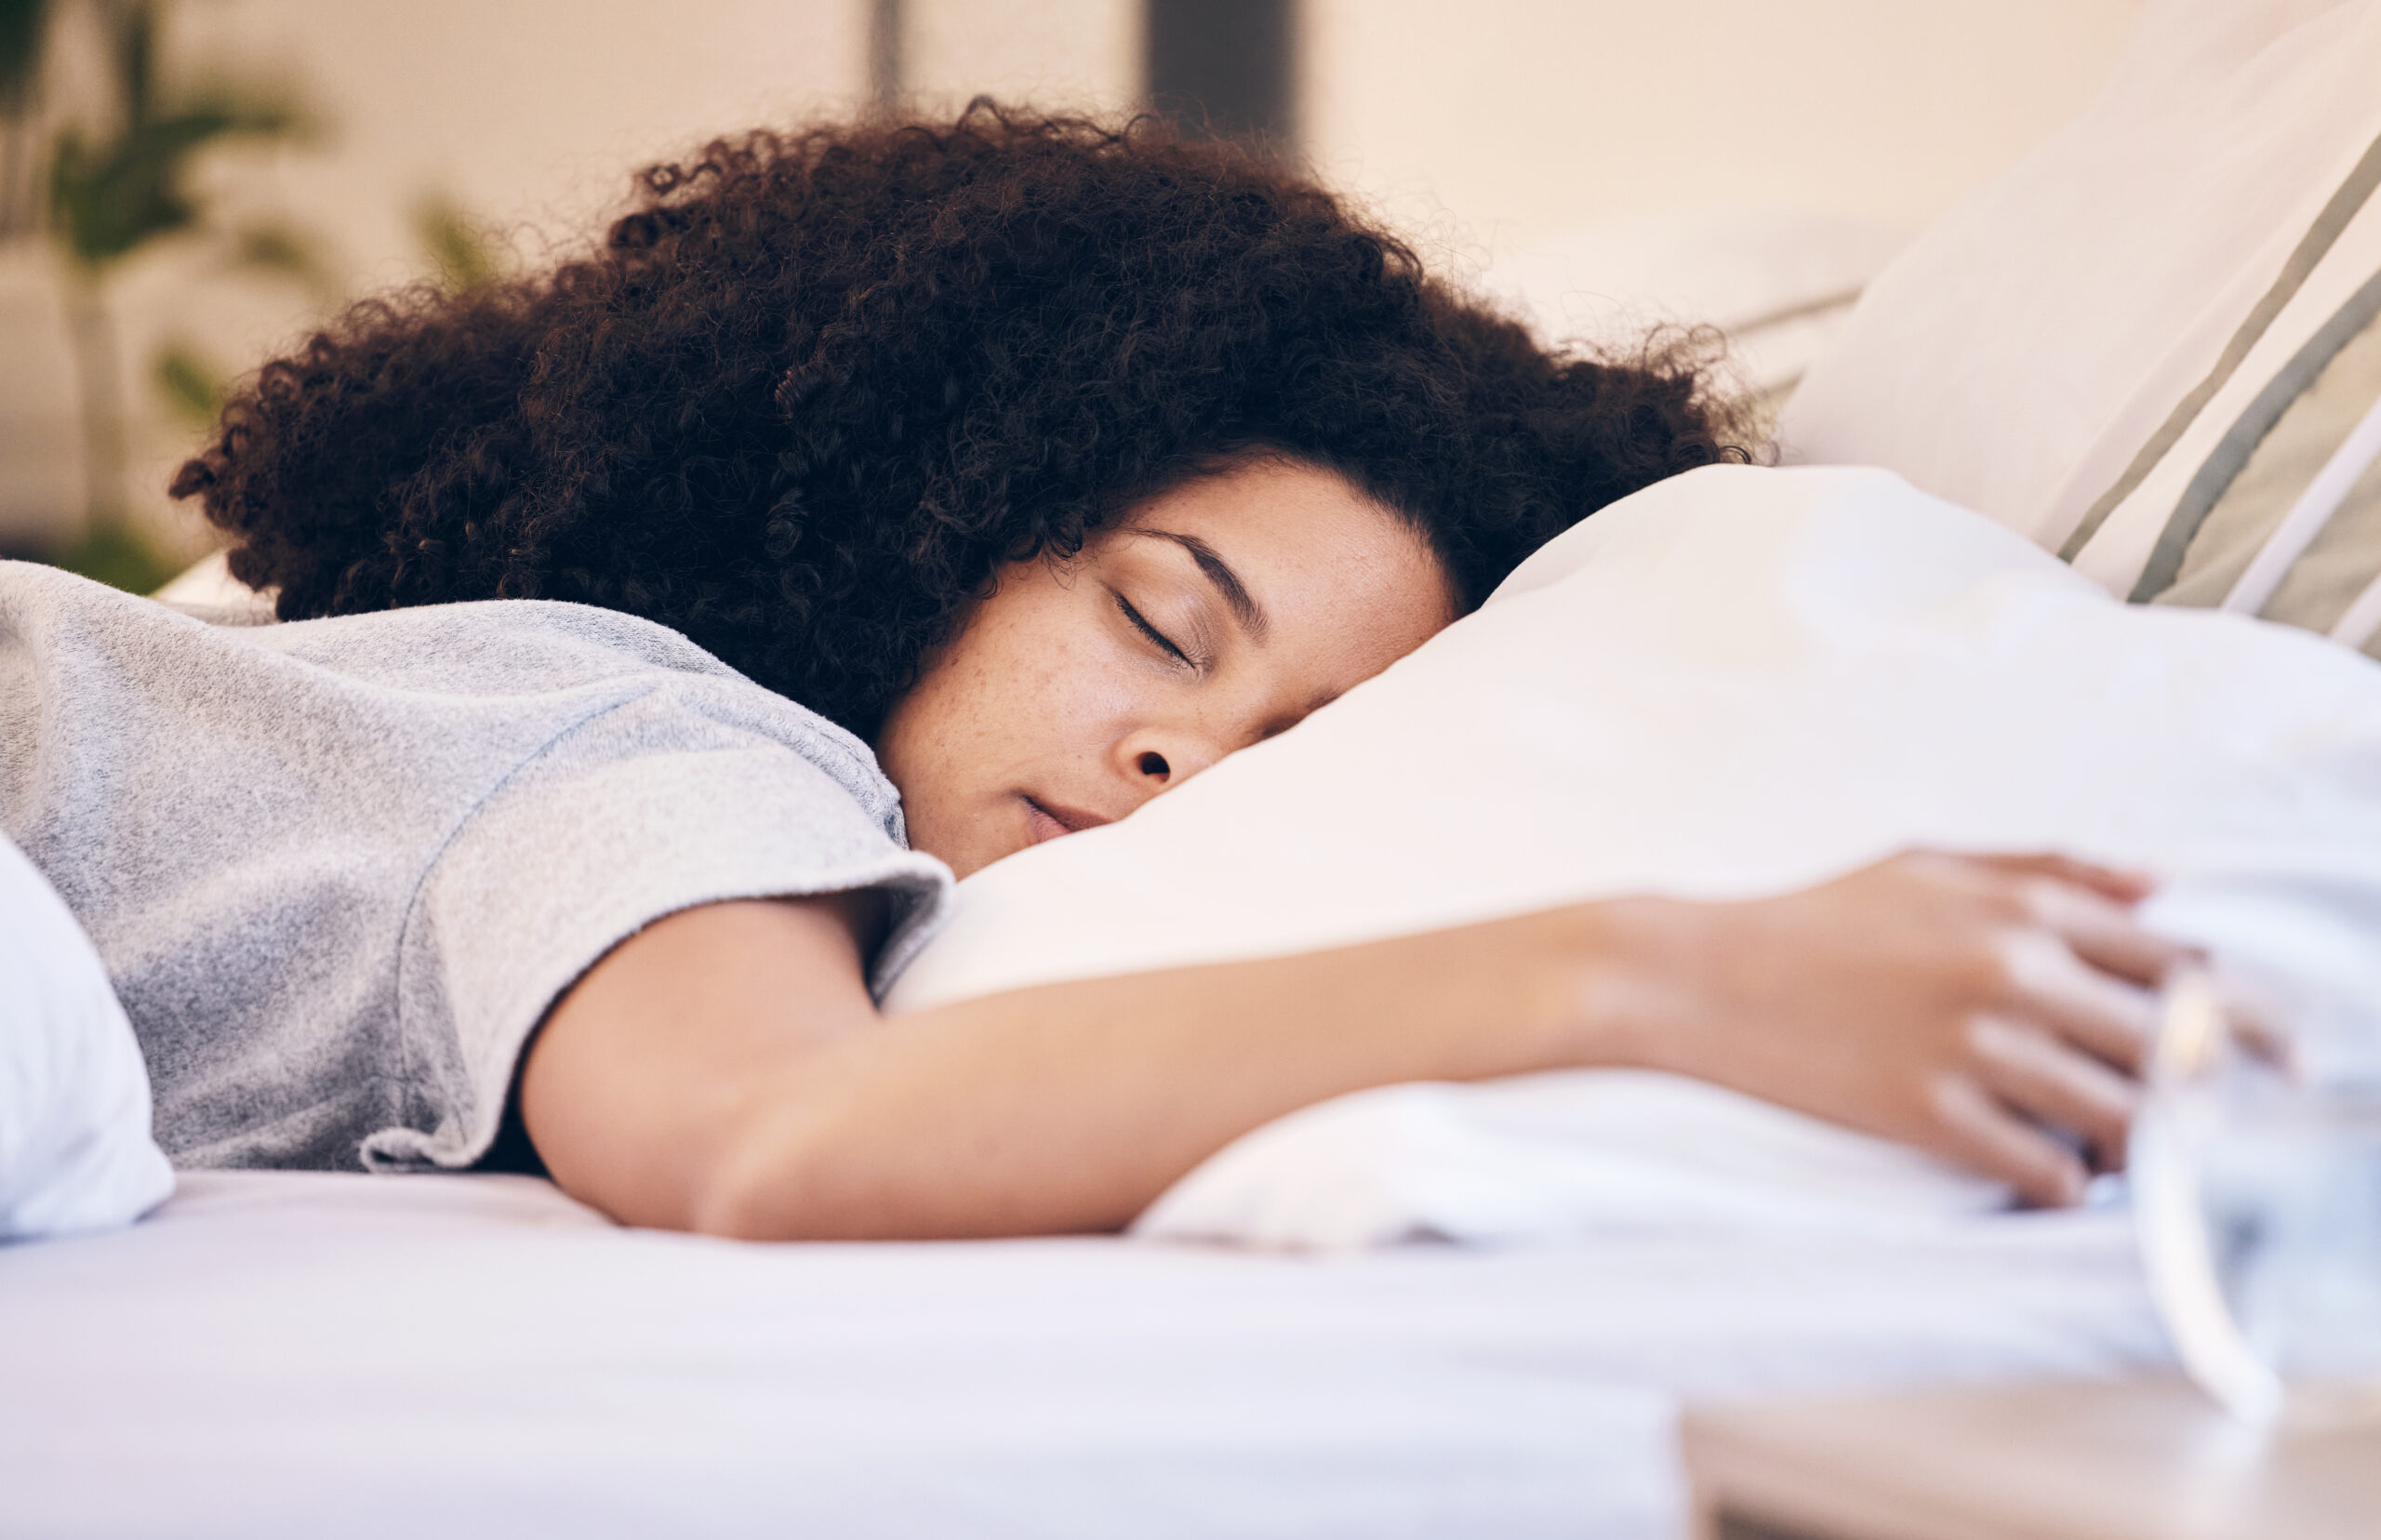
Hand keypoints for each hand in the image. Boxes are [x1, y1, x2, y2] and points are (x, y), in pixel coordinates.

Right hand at [1613, 851, 2186, 1204]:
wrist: (1694, 976)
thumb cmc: (1813, 917)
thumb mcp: (1928, 864)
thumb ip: (2047, 867)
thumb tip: (2162, 886)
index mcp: (2021, 905)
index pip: (2181, 963)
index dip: (2228, 1013)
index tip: (2234, 1047)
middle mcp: (2012, 970)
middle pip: (2175, 1044)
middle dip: (2204, 1086)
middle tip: (2195, 1113)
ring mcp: (1972, 1046)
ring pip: (2127, 1118)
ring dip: (2137, 1142)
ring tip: (2114, 1146)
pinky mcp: (1928, 1114)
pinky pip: (2050, 1172)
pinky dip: (2064, 1181)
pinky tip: (2043, 1168)